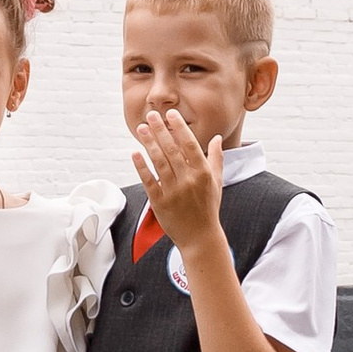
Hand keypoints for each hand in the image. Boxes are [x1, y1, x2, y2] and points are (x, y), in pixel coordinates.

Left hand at [132, 105, 225, 255]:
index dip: (179, 128)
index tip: (171, 114)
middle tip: (151, 115)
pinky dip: (141, 167)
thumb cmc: (208, 207)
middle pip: (172, 150)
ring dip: (149, 143)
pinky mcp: (160, 202)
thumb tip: (216, 138)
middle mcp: (188, 181)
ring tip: (141, 128)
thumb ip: (216, 158)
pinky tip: (135, 153)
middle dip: (160, 130)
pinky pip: (148, 181)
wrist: (200, 237)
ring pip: (159, 162)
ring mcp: (173, 192)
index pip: (190, 145)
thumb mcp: (216, 182)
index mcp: (203, 173)